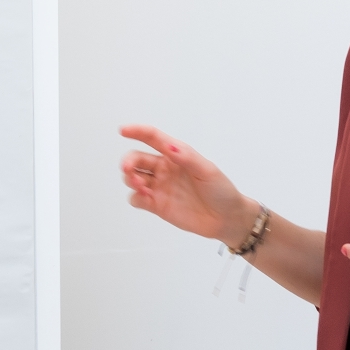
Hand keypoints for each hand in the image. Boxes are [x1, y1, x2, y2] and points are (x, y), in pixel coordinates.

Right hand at [118, 124, 251, 245]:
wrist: (226, 218)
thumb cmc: (221, 190)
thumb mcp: (207, 170)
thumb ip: (187, 158)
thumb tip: (170, 147)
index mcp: (176, 155)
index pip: (153, 138)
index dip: (137, 132)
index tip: (123, 131)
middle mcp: (164, 169)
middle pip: (136, 159)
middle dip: (128, 161)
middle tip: (128, 169)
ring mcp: (159, 187)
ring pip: (133, 177)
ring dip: (130, 179)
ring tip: (142, 186)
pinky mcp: (157, 205)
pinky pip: (136, 199)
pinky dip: (135, 197)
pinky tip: (146, 198)